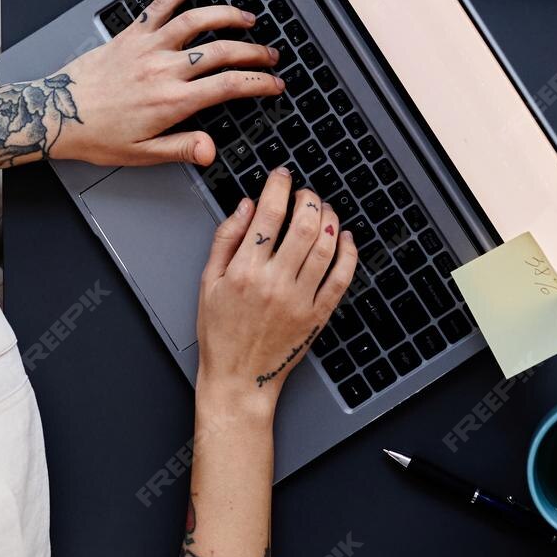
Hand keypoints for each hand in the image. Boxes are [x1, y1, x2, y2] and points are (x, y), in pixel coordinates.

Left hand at [47, 0, 282, 167]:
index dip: (259, 83)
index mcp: (171, 101)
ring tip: (249, 19)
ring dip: (229, 16)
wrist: (57, 114)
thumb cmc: (97, 134)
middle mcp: (164, 68)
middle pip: (222, 51)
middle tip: (271, 56)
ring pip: (198, 21)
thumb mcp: (142, 154)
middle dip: (254, 52)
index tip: (274, 84)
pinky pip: (162, 4)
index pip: (228, 86)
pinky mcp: (132, 33)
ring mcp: (148, 46)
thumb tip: (210, 150)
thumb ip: (181, 148)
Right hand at [195, 169, 356, 411]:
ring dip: (329, 219)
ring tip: (324, 209)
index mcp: (244, 271)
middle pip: (303, 225)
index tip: (281, 176)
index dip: (278, 187)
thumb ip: (226, 239)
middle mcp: (274, 283)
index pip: (268, 214)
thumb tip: (244, 206)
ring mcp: (299, 299)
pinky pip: (341, 278)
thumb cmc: (220, 333)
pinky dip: (348, 253)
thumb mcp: (208, 282)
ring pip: (325, 247)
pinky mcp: (317, 315)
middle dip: (308, 198)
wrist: (239, 379)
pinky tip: (345, 239)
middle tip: (305, 192)